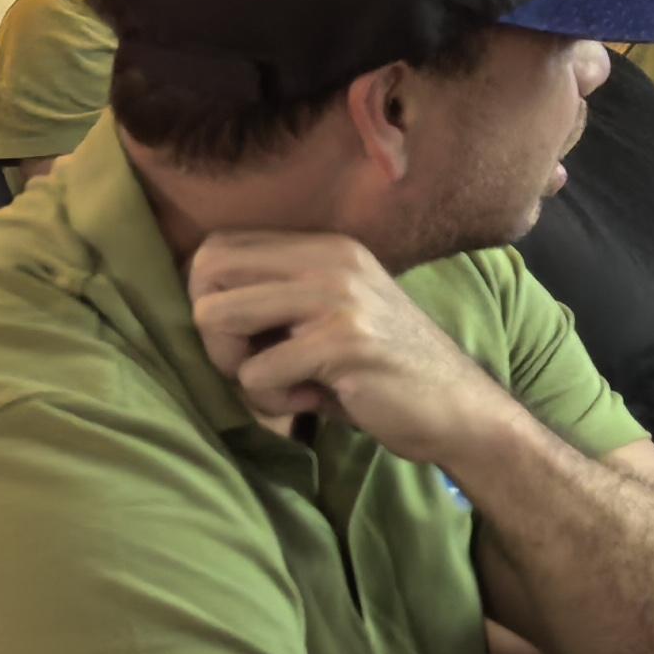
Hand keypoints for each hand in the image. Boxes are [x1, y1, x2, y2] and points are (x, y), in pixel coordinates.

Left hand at [187, 233, 513, 463]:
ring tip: (283, 381)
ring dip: (234, 366)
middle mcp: (331, 258)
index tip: (247, 337)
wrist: (458, 407)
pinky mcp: (343, 341)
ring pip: (216, 317)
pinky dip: (273, 401)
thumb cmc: (381, 369)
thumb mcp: (332, 313)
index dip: (210, 297)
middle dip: (212, 331)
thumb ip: (279, 295)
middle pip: (206, 272)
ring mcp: (338, 296)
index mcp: (326, 246)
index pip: (217, 246)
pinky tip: (315, 400)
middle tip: (254, 361)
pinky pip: (254, 373)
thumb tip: (195, 300)